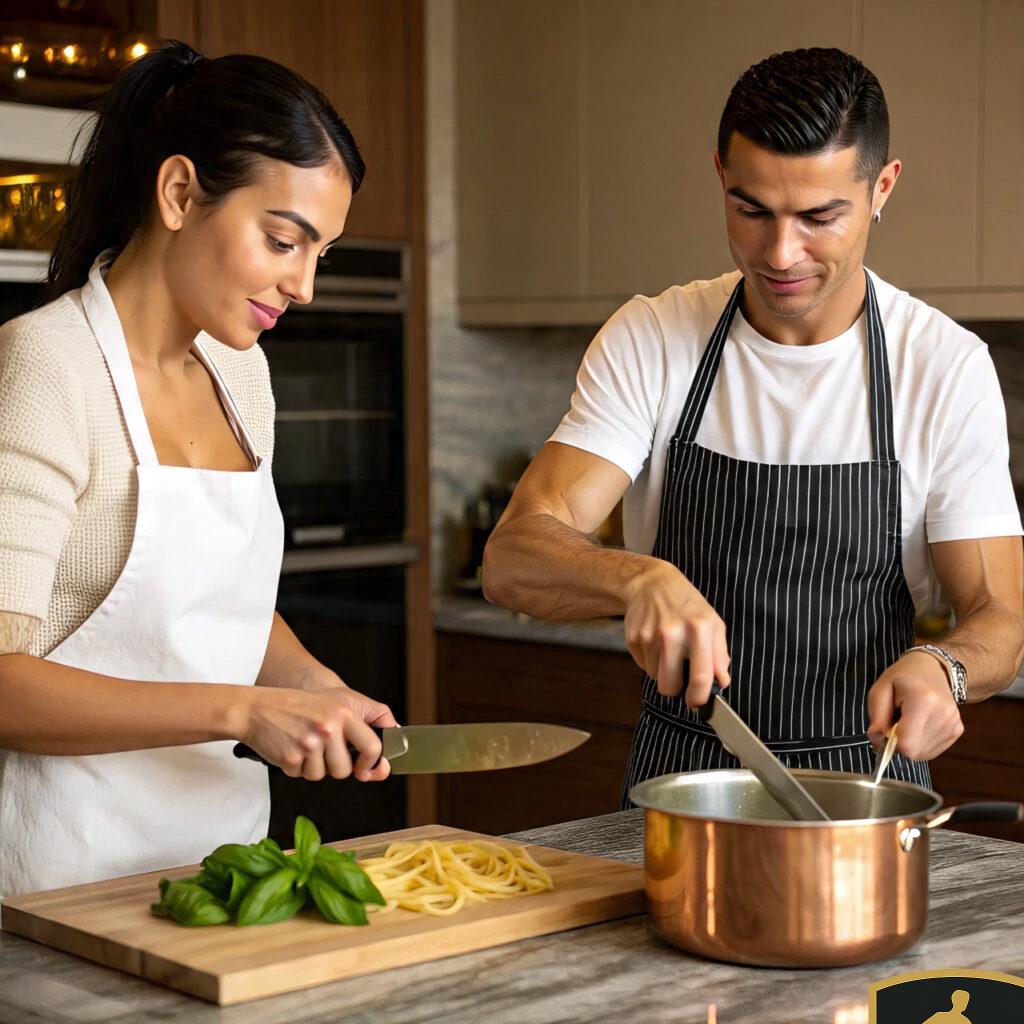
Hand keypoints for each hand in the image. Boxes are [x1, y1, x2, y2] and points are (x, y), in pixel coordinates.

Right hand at [240, 684, 397, 782]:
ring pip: (322, 775)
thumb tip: (374, 761)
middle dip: (336, 767)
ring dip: (313, 767)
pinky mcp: (291, 758)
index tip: (366, 767)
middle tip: (323, 752)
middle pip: (345, 769)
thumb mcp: (330, 706)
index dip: (373, 762)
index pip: (373, 746)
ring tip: (303, 744)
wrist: (256, 708)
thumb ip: (354, 728)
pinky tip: (290, 747)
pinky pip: (302, 775)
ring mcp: (309, 743)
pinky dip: (296, 767)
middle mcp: (329, 727)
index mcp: (343, 713)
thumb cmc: (294, 707)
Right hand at [623, 560, 730, 707]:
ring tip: (667, 649)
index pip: (701, 677)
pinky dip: (650, 660)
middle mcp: (673, 633)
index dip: (699, 697)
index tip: (698, 703)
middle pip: (670, 686)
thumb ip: (720, 655)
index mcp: (699, 629)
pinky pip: (643, 665)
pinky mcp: (633, 638)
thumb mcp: (712, 623)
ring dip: (663, 670)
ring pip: (655, 677)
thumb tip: (721, 683)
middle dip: (675, 689)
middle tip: (680, 679)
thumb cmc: (686, 604)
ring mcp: (650, 636)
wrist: (651, 583)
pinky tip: (655, 642)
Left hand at [866, 651, 963, 760]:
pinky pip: (933, 750)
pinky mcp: (958, 730)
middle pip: (914, 752)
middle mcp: (943, 714)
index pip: (906, 744)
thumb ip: (877, 718)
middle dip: (900, 743)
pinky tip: (920, 725)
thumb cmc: (901, 678)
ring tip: (909, 720)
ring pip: (923, 753)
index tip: (887, 727)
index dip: (891, 742)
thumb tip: (879, 742)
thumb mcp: (880, 690)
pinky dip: (922, 743)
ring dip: (911, 743)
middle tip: (897, 722)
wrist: (932, 669)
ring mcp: (954, 724)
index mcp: (923, 700)